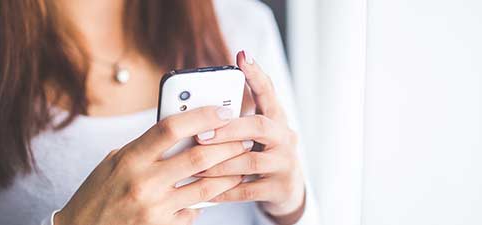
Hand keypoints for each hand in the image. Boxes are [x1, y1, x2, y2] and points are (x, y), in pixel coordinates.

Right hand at [55, 106, 252, 224]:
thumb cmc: (97, 194)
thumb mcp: (114, 163)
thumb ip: (144, 148)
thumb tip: (180, 131)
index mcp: (129, 158)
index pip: (171, 128)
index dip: (201, 115)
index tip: (222, 110)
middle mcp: (143, 182)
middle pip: (198, 157)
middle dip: (227, 145)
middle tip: (243, 138)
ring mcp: (154, 208)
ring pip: (205, 187)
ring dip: (228, 174)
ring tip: (240, 164)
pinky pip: (193, 211)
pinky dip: (206, 201)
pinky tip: (214, 193)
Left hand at [195, 51, 305, 222]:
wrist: (287, 191)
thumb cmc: (260, 155)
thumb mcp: (253, 135)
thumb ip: (233, 122)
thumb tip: (194, 109)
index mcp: (276, 119)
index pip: (268, 92)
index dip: (256, 75)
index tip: (242, 56)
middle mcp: (285, 137)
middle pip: (260, 126)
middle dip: (228, 129)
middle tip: (200, 134)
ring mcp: (285, 163)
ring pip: (251, 161)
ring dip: (220, 163)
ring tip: (195, 166)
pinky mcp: (279, 188)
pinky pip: (247, 190)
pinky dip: (224, 190)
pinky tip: (204, 191)